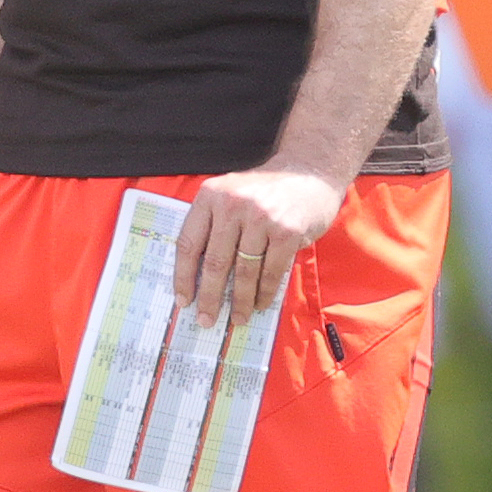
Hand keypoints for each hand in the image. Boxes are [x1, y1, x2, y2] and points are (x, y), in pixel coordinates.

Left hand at [175, 167, 342, 328]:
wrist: (309, 173)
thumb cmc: (264, 190)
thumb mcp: (229, 195)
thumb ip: (212, 224)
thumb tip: (196, 275)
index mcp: (210, 195)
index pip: (188, 242)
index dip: (183, 276)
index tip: (182, 300)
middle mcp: (232, 205)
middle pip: (214, 261)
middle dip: (209, 296)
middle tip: (206, 319)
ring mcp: (260, 218)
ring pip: (244, 271)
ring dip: (240, 300)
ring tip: (238, 318)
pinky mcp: (286, 232)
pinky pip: (271, 271)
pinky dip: (265, 292)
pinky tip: (260, 304)